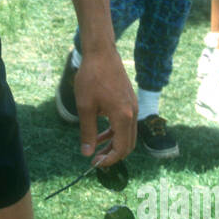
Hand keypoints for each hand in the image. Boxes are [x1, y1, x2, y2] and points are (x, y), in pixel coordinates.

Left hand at [73, 47, 137, 165]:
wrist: (101, 54)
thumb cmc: (91, 78)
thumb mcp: (85, 107)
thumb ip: (88, 132)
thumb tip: (87, 153)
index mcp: (122, 116)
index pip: (121, 148)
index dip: (109, 160)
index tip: (94, 164)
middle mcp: (132, 113)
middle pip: (128, 144)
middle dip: (113, 154)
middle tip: (95, 159)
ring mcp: (133, 107)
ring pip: (127, 134)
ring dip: (113, 144)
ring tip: (96, 148)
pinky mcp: (130, 101)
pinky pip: (126, 123)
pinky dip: (115, 132)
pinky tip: (100, 132)